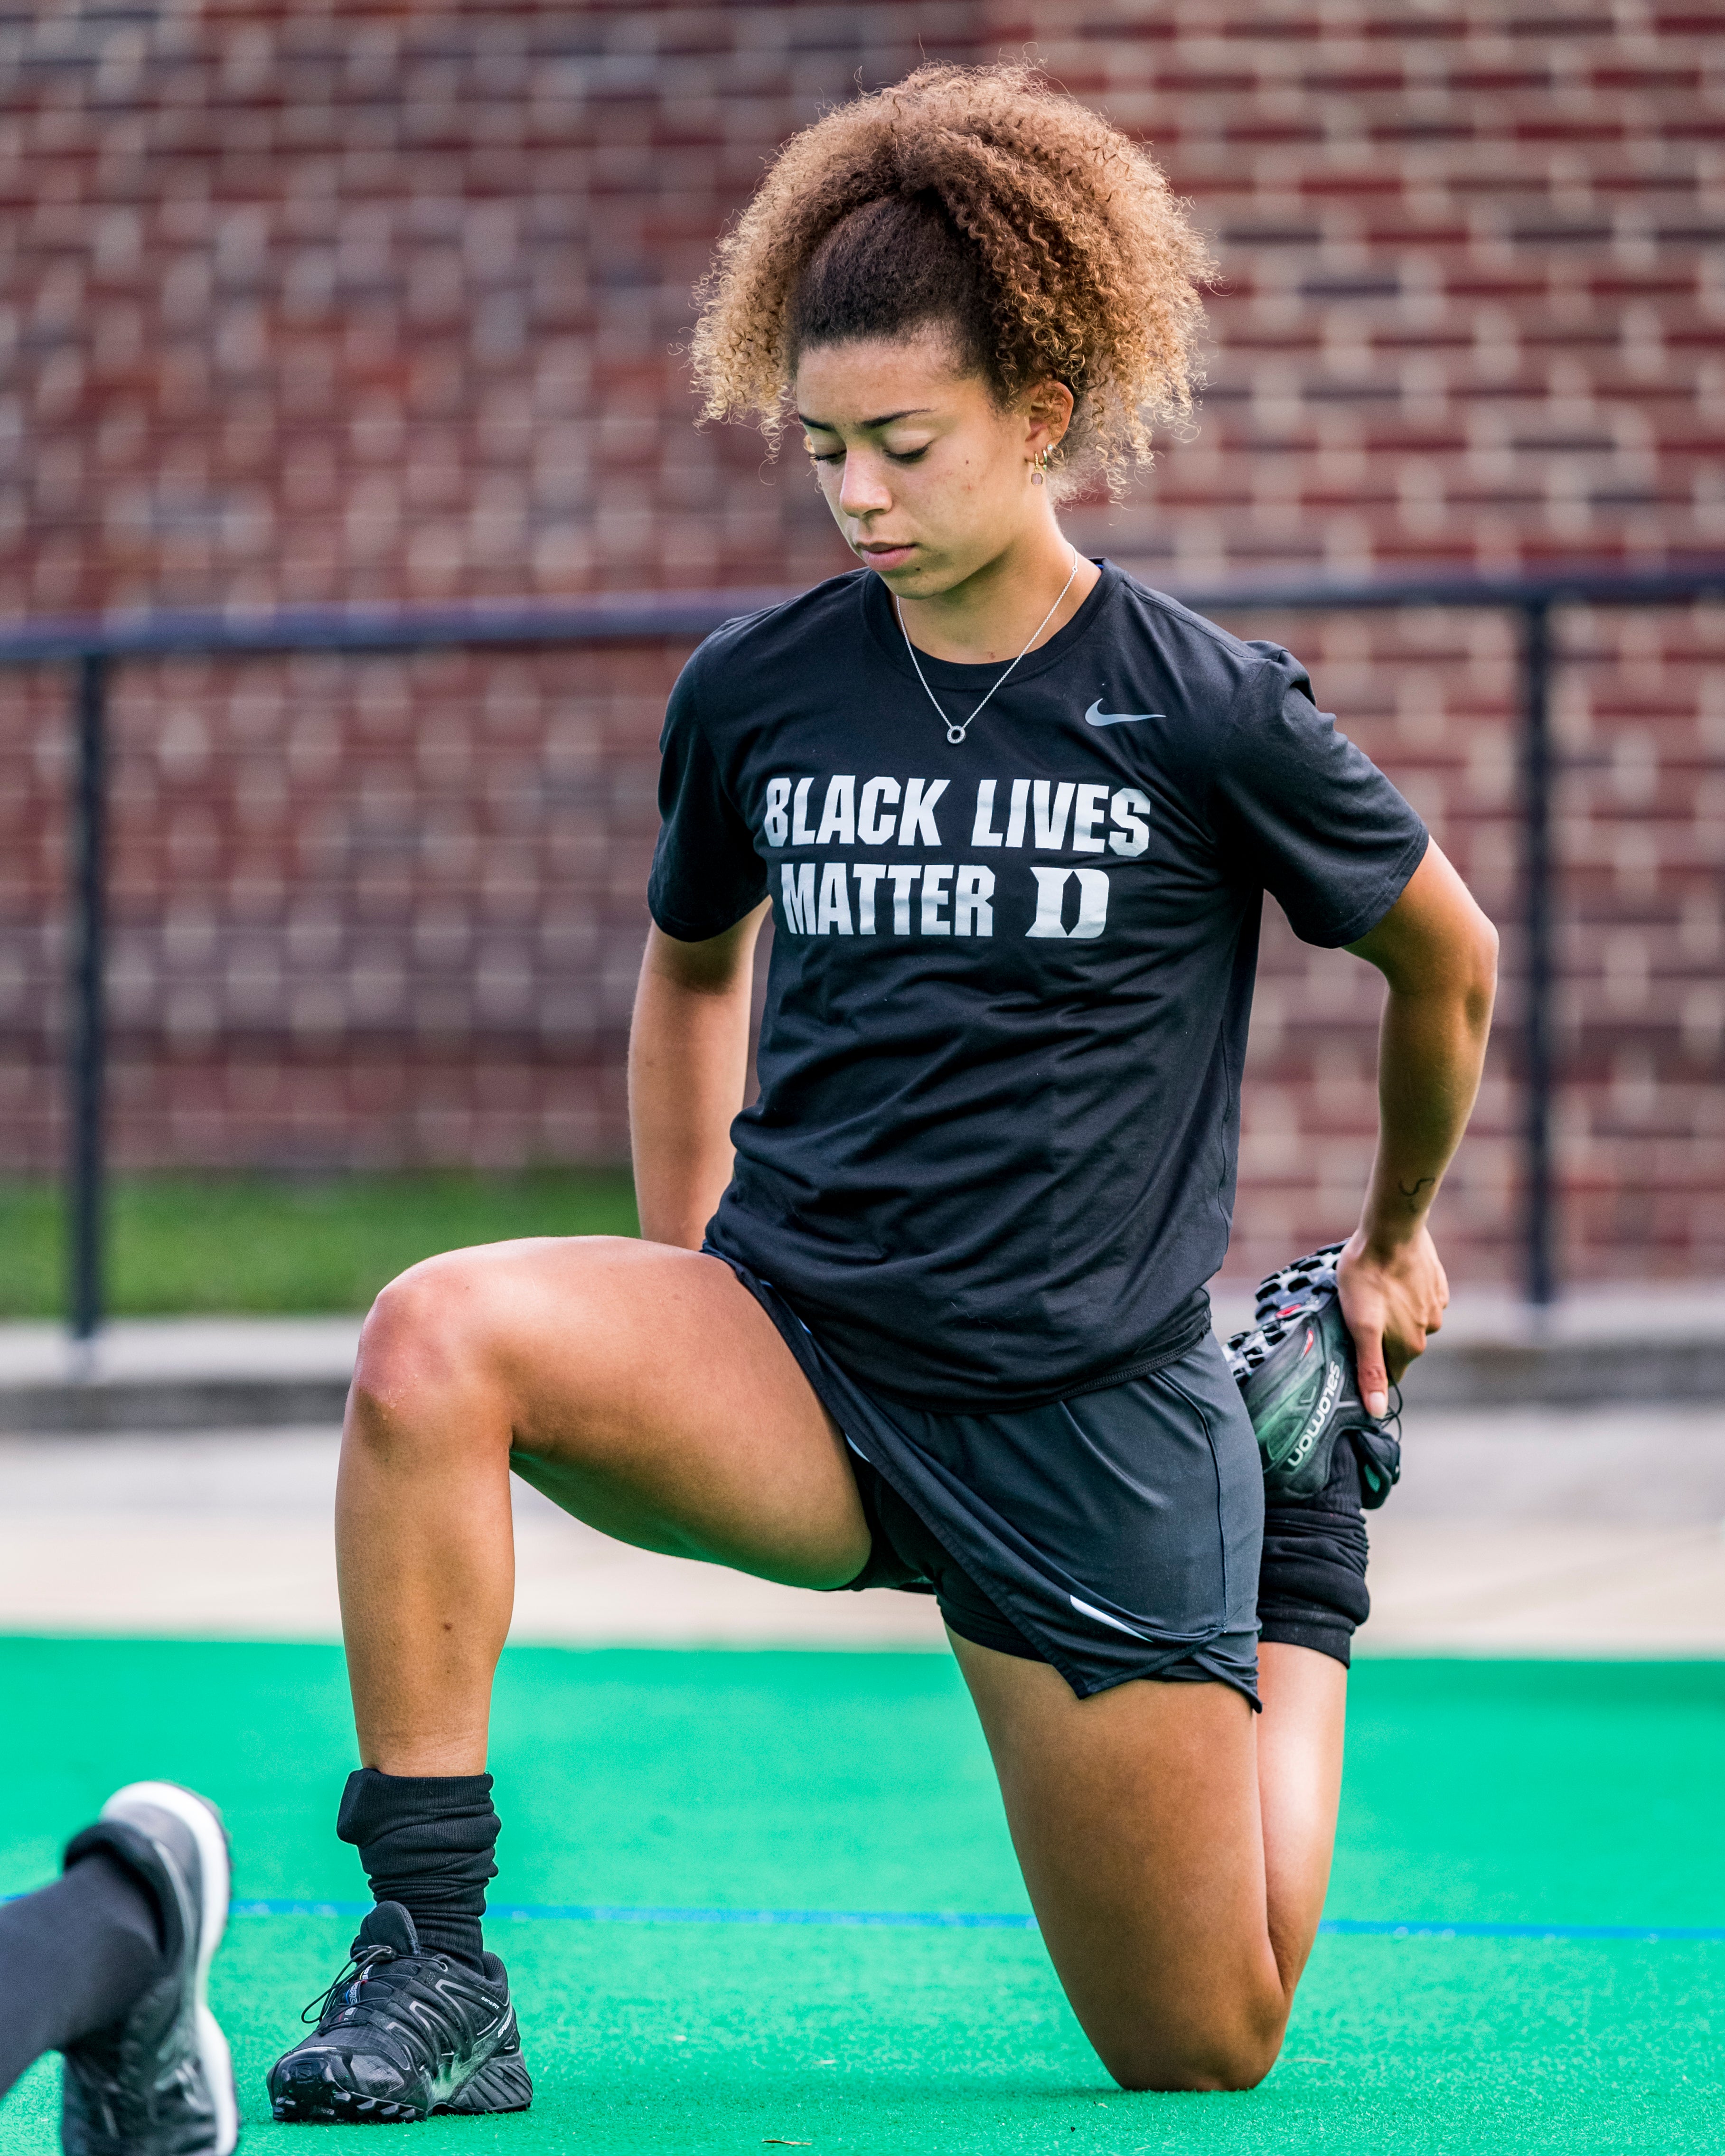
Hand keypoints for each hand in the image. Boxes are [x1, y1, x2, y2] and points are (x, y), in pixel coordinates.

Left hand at [1336, 1227, 1448, 1417]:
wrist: (1392, 1231)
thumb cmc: (1368, 1277)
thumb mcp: (1360, 1327)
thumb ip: (1370, 1370)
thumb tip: (1378, 1410)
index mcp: (1410, 1346)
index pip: (1390, 1373)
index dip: (1370, 1365)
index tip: (1355, 1348)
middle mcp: (1428, 1331)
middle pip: (1398, 1347)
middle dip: (1379, 1336)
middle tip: (1358, 1313)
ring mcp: (1435, 1306)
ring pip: (1408, 1321)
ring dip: (1392, 1312)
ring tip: (1373, 1291)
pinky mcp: (1437, 1284)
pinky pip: (1418, 1298)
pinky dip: (1404, 1293)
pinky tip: (1390, 1278)